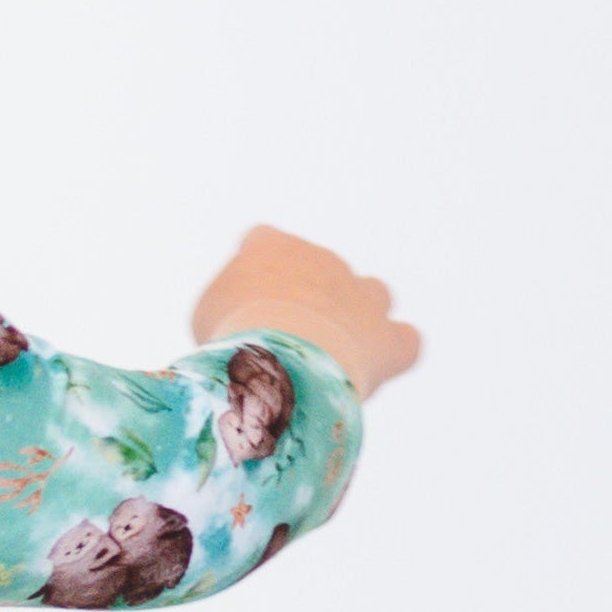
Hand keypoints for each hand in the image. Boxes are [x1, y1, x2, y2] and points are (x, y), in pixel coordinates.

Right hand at [190, 225, 421, 397]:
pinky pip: (403, 340)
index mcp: (272, 247)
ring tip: (327, 357)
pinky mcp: (389, 337)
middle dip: (302, 305)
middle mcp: (324, 260)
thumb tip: (245, 325)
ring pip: (372, 294)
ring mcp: (363, 295)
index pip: (262, 242)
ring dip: (356, 318)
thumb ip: (228, 308)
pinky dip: (391, 351)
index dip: (253, 276)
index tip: (239, 306)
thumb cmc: (231, 335)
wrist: (281, 354)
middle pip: (319, 273)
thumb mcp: (208, 315)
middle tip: (274, 348)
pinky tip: (369, 370)